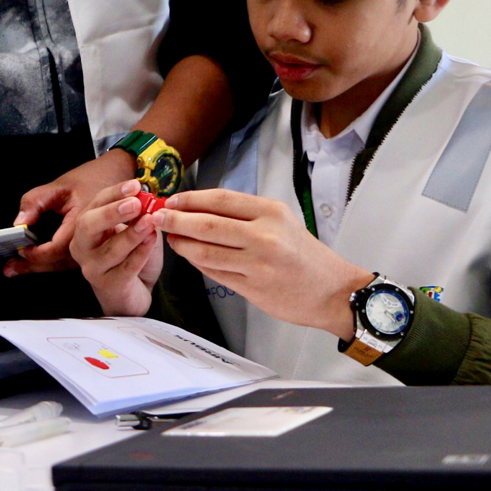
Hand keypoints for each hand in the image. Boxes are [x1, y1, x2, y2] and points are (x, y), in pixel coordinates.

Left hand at [6, 151, 136, 276]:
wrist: (116, 176)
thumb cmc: (91, 179)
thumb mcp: (58, 185)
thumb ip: (35, 202)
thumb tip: (20, 221)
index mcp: (80, 225)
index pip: (54, 250)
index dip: (35, 253)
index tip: (19, 249)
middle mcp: (87, 240)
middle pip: (57, 263)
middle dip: (31, 266)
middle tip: (10, 267)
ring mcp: (90, 245)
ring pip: (62, 265)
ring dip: (39, 267)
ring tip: (16, 267)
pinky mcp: (89, 245)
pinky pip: (67, 259)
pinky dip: (50, 261)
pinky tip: (34, 261)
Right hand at [70, 180, 161, 315]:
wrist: (134, 293)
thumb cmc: (131, 257)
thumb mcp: (133, 229)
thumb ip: (136, 214)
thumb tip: (144, 196)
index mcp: (86, 226)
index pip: (96, 204)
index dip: (114, 193)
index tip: (135, 185)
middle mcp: (82, 246)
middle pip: (88, 225)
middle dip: (112, 212)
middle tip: (135, 203)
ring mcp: (93, 268)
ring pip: (109, 249)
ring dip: (131, 234)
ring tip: (150, 222)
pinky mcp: (109, 286)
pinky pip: (125, 268)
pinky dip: (140, 253)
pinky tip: (151, 241)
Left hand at [155, 188, 374, 339]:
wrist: (333, 291)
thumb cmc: (303, 253)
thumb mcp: (280, 221)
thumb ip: (242, 214)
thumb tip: (197, 208)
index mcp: (270, 212)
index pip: (219, 200)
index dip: (189, 199)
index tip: (170, 200)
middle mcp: (264, 236)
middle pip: (206, 224)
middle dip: (175, 220)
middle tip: (157, 218)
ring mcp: (258, 264)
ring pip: (205, 251)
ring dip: (181, 245)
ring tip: (170, 239)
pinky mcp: (253, 289)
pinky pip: (215, 273)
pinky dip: (198, 264)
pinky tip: (190, 257)